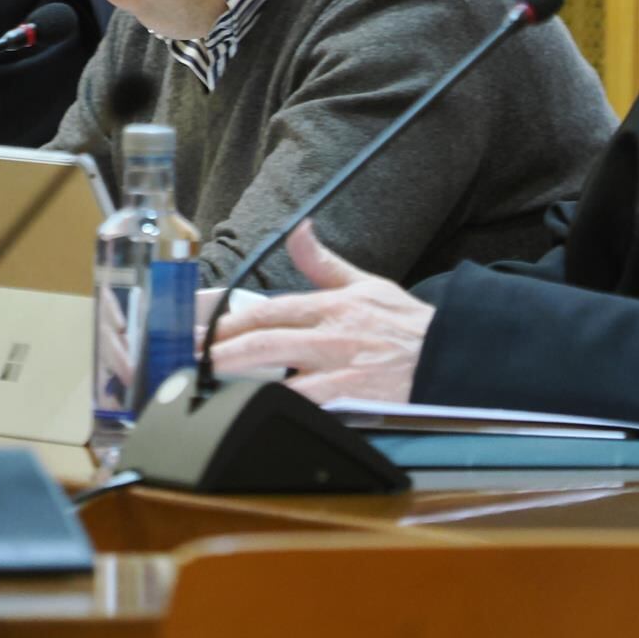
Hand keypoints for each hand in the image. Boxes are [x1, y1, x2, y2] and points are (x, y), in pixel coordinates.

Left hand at [206, 222, 431, 403]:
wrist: (450, 356)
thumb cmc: (407, 324)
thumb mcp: (365, 282)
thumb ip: (323, 262)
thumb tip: (299, 229)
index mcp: (330, 305)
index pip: (267, 309)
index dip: (226, 319)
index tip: (196, 326)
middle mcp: (331, 334)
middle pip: (263, 340)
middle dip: (220, 349)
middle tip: (188, 357)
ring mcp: (339, 368)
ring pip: (278, 374)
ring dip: (239, 379)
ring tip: (207, 384)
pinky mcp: (352, 399)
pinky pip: (306, 403)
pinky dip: (277, 405)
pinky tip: (251, 408)